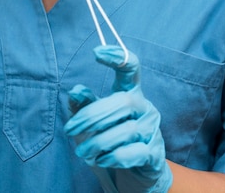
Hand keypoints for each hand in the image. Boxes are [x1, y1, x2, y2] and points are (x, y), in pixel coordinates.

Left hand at [64, 45, 172, 192]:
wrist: (138, 171)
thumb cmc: (113, 137)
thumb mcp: (96, 119)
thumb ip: (85, 104)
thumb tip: (75, 91)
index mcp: (130, 92)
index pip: (131, 67)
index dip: (118, 56)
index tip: (96, 52)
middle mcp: (144, 106)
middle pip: (122, 101)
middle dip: (92, 116)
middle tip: (69, 129)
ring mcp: (152, 130)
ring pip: (126, 130)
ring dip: (98, 141)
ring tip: (82, 152)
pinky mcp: (154, 154)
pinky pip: (136, 152)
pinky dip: (115, 156)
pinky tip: (101, 159)